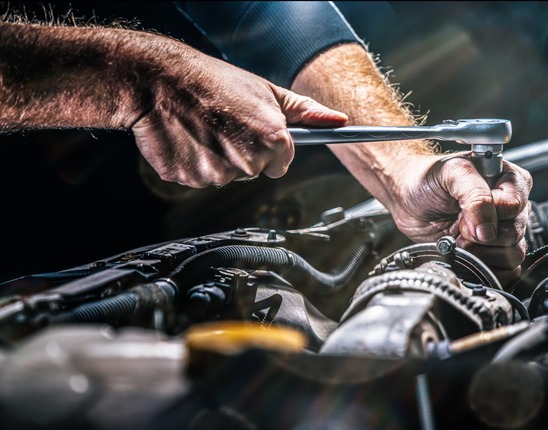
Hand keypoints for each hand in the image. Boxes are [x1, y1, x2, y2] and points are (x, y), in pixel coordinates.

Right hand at [131, 44, 348, 187]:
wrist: (159, 81)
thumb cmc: (215, 83)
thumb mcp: (266, 92)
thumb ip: (305, 112)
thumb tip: (339, 121)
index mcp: (273, 140)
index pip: (282, 163)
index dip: (269, 147)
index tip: (253, 132)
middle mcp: (249, 162)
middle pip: (254, 171)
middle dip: (243, 153)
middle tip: (224, 124)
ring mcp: (218, 174)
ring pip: (226, 176)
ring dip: (217, 159)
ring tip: (204, 129)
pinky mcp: (190, 180)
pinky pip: (199, 179)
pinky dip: (193, 163)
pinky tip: (187, 139)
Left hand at [388, 153, 532, 286]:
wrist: (407, 197)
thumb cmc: (428, 178)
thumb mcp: (452, 173)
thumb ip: (475, 195)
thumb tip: (487, 231)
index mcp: (508, 180)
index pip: (514, 205)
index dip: (489, 214)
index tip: (463, 212)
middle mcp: (510, 206)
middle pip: (514, 233)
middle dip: (481, 236)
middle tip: (459, 226)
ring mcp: (501, 230)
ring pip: (513, 254)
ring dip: (482, 253)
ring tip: (461, 239)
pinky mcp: (492, 252)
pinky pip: (507, 270)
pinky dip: (485, 267)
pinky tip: (467, 253)